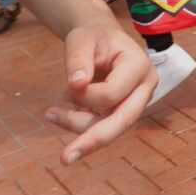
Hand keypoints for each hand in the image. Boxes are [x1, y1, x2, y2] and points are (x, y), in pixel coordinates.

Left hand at [43, 21, 155, 164]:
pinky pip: (101, 127)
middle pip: (122, 122)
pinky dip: (79, 123)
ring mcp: (136, 103)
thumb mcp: (81, 38)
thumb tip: (76, 85)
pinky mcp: (123, 112)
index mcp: (140, 66)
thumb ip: (78, 59)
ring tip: (50, 114)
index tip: (70, 81)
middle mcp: (144, 88)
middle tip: (64, 159)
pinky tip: (62, 112)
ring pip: (109, 129)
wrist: (100, 38)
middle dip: (92, 140)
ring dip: (77, 127)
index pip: (112, 94)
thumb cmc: (93, 36)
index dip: (85, 95)